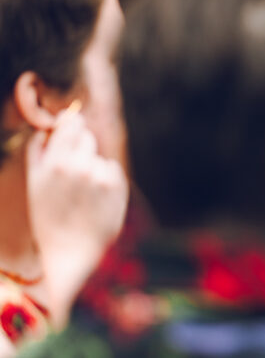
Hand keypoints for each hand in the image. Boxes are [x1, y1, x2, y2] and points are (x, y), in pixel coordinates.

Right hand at [26, 106, 128, 326]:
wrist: (69, 252)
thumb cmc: (49, 217)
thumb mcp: (35, 182)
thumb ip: (39, 150)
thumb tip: (50, 125)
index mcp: (52, 162)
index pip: (70, 124)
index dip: (72, 127)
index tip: (72, 131)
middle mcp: (77, 165)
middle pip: (87, 137)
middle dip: (82, 151)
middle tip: (73, 177)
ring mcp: (98, 174)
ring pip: (99, 157)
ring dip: (93, 169)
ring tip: (82, 195)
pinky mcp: (116, 184)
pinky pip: (112, 170)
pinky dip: (106, 180)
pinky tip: (95, 199)